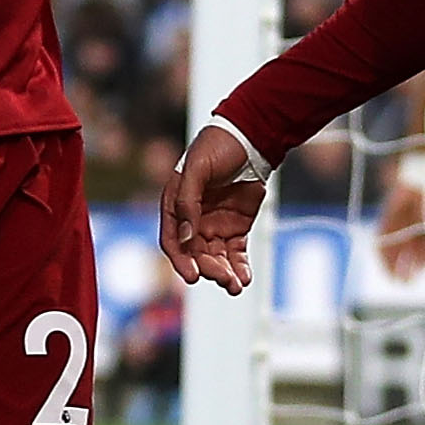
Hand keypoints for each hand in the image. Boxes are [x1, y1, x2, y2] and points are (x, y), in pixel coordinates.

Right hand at [158, 121, 269, 292]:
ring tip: (235, 285)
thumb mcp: (196, 170)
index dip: (181, 260)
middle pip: (196, 255)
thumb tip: (187, 237)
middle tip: (223, 278)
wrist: (250, 138)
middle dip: (209, 269)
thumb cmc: (217, 147)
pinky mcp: (237, 228)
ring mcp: (215, 226)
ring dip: (224, 273)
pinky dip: (240, 267)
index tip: (192, 276)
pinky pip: (236, 253)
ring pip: (216, 258)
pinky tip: (244, 278)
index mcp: (176, 207)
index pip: (174, 241)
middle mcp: (193, 221)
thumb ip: (188, 202)